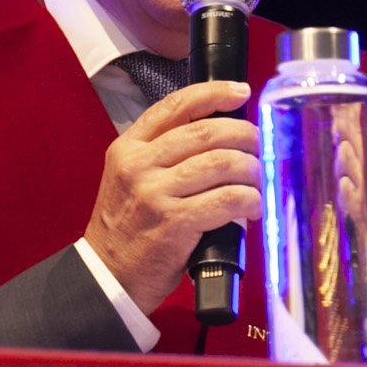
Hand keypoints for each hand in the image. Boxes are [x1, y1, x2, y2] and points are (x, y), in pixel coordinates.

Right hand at [84, 80, 261, 311]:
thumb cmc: (127, 228)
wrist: (108, 274)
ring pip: (222, 163)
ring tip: (256, 181)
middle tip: (259, 147)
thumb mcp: (130, 178)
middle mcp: (139, 165)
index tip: (240, 92)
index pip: (176, 106)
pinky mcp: (175, 222)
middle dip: (245, 135)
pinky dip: (249, 200)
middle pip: (208, 132)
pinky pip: (227, 199)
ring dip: (251, 169)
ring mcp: (155, 193)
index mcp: (128, 147)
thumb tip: (220, 136)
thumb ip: (163, 154)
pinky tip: (253, 207)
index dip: (214, 93)